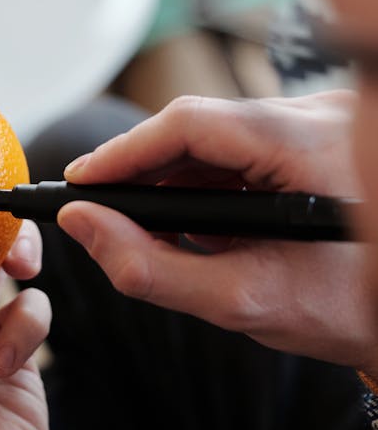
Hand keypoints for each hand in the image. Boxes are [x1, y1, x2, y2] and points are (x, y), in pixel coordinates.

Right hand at [58, 92, 377, 373]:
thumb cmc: (347, 313)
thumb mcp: (244, 300)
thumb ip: (151, 267)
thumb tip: (83, 226)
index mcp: (308, 144)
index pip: (191, 123)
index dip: (126, 151)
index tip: (82, 183)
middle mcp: (318, 116)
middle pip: (203, 124)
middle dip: (146, 168)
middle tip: (100, 208)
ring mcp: (324, 120)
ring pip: (221, 133)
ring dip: (177, 176)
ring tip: (144, 223)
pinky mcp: (321, 134)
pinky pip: (247, 143)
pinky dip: (212, 178)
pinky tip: (194, 218)